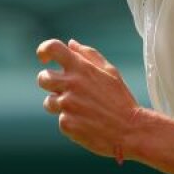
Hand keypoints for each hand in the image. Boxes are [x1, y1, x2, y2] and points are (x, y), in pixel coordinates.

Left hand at [37, 39, 142, 161]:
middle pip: (43, 78)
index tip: (44, 58)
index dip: (44, 50)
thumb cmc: (121, 99)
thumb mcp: (110, 72)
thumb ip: (89, 55)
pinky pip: (61, 119)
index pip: (53, 48)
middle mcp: (71, 84)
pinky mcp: (66, 123)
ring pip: (49, 102)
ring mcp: (67, 105)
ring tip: (82, 109)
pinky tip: (87, 122)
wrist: (130, 130)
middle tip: (63, 89)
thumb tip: (71, 43)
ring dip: (60, 104)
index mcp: (81, 68)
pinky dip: (71, 121)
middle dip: (49, 82)